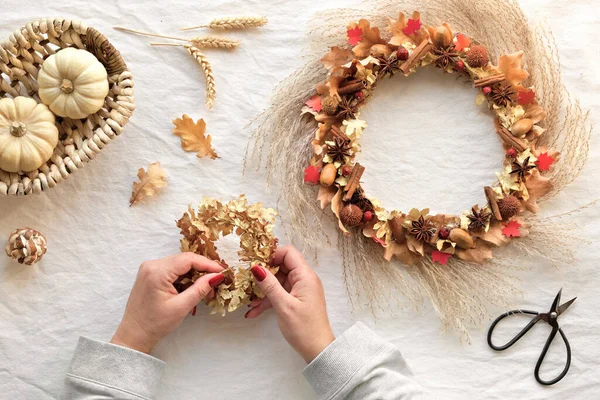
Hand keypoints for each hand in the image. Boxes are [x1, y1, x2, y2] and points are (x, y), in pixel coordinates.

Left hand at [111, 253, 224, 353]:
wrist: (134, 334)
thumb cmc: (155, 324)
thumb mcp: (181, 307)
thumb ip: (200, 289)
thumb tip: (217, 276)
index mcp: (157, 272)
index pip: (188, 259)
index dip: (208, 263)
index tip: (223, 271)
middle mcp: (152, 264)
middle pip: (184, 260)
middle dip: (203, 269)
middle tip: (217, 281)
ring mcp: (149, 268)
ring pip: (180, 264)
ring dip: (195, 273)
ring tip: (206, 288)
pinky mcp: (150, 273)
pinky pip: (173, 269)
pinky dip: (185, 276)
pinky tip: (193, 287)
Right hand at [246, 246, 334, 362]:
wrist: (317, 350)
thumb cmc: (303, 328)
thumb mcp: (283, 305)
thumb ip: (269, 285)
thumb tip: (256, 267)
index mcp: (305, 276)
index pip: (288, 253)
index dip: (271, 255)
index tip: (255, 265)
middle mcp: (304, 279)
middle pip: (281, 266)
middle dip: (263, 275)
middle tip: (247, 283)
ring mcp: (300, 289)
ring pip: (278, 281)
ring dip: (263, 291)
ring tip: (249, 303)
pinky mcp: (296, 300)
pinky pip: (280, 293)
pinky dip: (268, 300)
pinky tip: (254, 312)